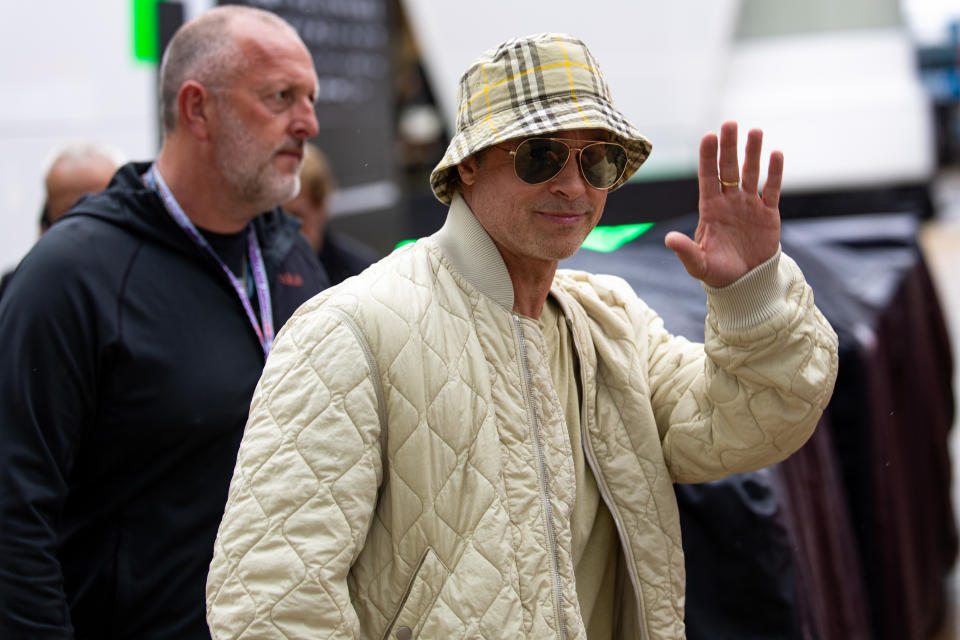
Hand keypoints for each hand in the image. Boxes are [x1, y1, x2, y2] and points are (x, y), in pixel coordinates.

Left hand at [664, 121, 781, 287]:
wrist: (745, 282)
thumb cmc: (717, 273)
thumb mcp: (699, 264)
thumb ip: (685, 251)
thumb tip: (668, 239)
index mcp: (710, 210)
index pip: (708, 177)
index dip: (708, 158)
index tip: (708, 136)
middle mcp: (729, 202)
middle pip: (728, 169)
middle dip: (728, 147)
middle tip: (729, 124)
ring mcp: (749, 205)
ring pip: (750, 173)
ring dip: (752, 153)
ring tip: (755, 131)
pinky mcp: (768, 214)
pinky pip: (771, 189)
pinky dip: (774, 173)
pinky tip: (776, 154)